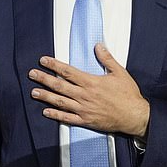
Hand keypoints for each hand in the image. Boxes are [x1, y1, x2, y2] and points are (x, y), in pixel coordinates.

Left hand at [28, 44, 149, 137]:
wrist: (135, 116)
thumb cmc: (128, 95)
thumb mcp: (119, 73)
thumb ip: (107, 59)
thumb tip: (98, 46)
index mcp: (91, 82)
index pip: (68, 71)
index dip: (54, 65)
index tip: (43, 60)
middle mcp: (84, 95)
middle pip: (60, 85)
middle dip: (44, 79)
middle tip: (31, 74)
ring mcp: (84, 109)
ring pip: (60, 101)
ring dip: (46, 96)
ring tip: (33, 92)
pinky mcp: (86, 121)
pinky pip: (68, 118)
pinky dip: (56, 115)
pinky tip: (46, 111)